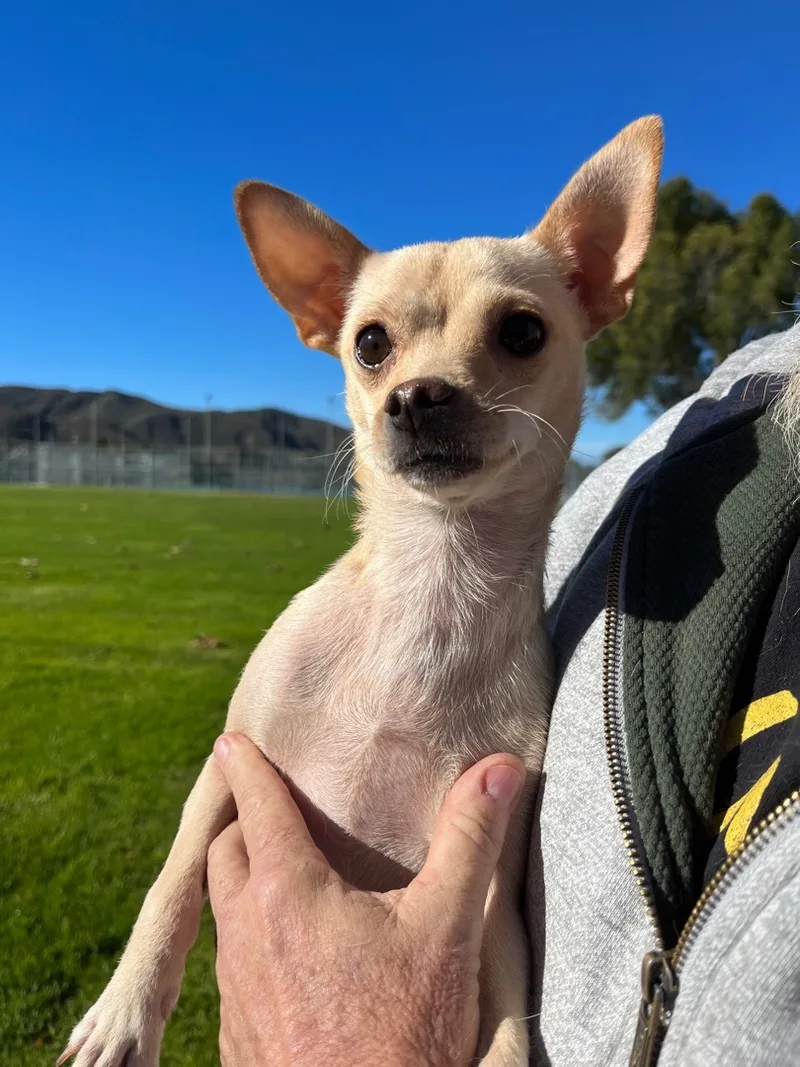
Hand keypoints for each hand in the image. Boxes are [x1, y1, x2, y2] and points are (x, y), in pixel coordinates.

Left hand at [207, 733, 523, 1066]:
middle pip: (224, 855)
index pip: (255, 807)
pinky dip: (250, 938)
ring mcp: (236, 990)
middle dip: (241, 824)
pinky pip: (230, 966)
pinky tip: (290, 957)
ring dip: (243, 884)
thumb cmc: (406, 1035)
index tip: (231, 742)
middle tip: (266, 809)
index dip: (243, 767)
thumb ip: (470, 840)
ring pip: (222, 912)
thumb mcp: (447, 930)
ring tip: (280, 877)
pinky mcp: (239, 1035)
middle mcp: (247, 936)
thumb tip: (501, 769)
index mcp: (287, 894)